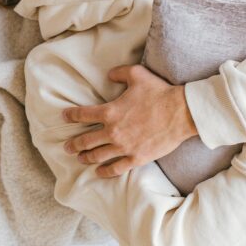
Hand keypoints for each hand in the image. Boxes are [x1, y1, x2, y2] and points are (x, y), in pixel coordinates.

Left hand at [62, 64, 197, 177]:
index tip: (65, 117)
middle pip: (86, 140)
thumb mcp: (137, 74)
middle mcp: (113, 132)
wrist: (181, 112)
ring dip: (86, 158)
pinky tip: (99, 172)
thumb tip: (109, 74)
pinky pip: (116, 168)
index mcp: (110, 112)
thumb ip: (119, 73)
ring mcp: (124, 147)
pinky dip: (105, 171)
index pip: (83, 115)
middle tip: (67, 147)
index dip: (71, 115)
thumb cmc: (159, 92)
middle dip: (73, 144)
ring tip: (80, 159)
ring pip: (97, 156)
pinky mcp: (136, 158)